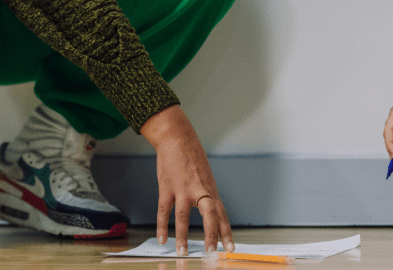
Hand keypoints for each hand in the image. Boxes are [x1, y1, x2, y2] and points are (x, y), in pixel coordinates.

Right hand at [140, 105, 233, 255]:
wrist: (177, 138)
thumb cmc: (192, 158)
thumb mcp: (205, 176)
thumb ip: (207, 195)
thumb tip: (212, 213)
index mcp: (210, 189)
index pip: (221, 214)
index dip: (226, 231)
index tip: (230, 247)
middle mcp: (198, 190)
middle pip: (209, 215)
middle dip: (212, 235)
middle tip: (212, 252)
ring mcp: (182, 189)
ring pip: (183, 216)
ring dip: (182, 236)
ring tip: (182, 252)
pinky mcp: (166, 187)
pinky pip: (163, 210)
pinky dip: (162, 226)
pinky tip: (162, 239)